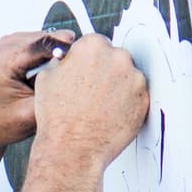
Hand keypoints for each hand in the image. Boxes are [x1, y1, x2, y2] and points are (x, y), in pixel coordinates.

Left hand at [0, 29, 75, 148]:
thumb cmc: (4, 122)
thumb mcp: (31, 115)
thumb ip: (52, 96)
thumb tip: (77, 81)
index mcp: (6, 61)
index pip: (45, 44)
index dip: (69, 51)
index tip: (87, 63)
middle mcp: (7, 46)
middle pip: (48, 39)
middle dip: (65, 54)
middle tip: (76, 76)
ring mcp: (11, 42)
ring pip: (48, 40)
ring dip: (58, 56)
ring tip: (62, 78)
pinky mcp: (17, 45)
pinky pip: (43, 44)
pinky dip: (51, 56)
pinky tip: (52, 75)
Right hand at [32, 34, 148, 169]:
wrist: (73, 148)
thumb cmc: (58, 117)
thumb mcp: (47, 77)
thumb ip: (62, 61)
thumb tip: (68, 59)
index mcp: (93, 46)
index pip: (96, 44)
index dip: (88, 61)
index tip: (86, 71)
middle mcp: (117, 58)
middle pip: (114, 58)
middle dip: (105, 72)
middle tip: (92, 91)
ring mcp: (134, 79)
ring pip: (127, 77)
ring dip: (117, 87)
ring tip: (99, 106)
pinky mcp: (144, 100)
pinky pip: (136, 96)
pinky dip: (127, 103)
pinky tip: (110, 113)